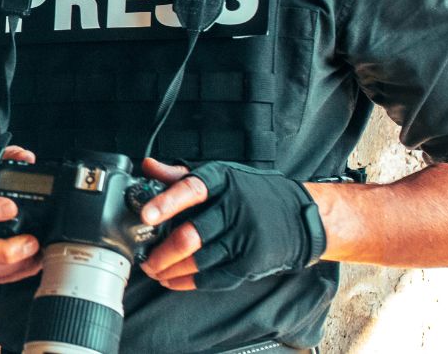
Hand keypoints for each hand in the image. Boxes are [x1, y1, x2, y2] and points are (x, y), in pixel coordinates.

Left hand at [136, 159, 326, 291]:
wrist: (303, 215)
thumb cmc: (252, 193)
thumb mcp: (221, 176)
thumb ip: (181, 175)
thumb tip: (147, 166)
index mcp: (222, 180)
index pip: (191, 189)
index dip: (166, 202)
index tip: (146, 216)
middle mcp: (234, 207)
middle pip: (191, 235)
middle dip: (161, 253)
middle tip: (145, 260)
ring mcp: (244, 236)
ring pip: (199, 260)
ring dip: (170, 270)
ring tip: (154, 271)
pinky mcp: (252, 260)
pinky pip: (214, 278)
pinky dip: (188, 282)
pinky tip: (173, 281)